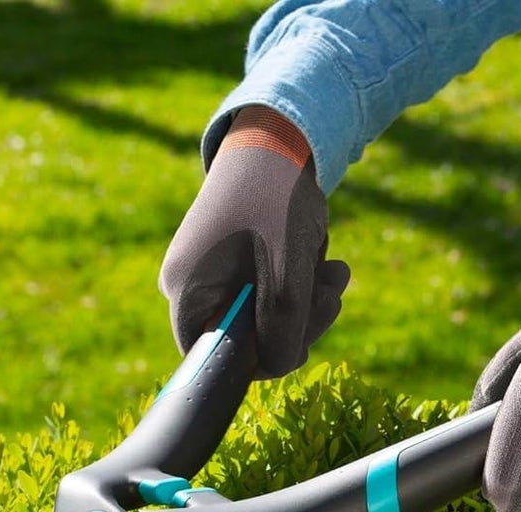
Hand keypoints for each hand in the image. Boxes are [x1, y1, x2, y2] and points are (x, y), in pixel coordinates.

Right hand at [159, 106, 350, 377]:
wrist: (275, 137)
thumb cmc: (276, 200)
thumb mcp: (288, 276)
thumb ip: (284, 332)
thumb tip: (280, 366)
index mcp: (185, 294)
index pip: (218, 359)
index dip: (263, 359)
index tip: (300, 340)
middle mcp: (187, 288)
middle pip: (245, 340)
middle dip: (299, 322)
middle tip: (334, 291)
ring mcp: (207, 273)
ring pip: (263, 316)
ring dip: (307, 299)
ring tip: (334, 268)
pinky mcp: (229, 261)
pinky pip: (266, 291)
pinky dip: (298, 281)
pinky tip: (319, 256)